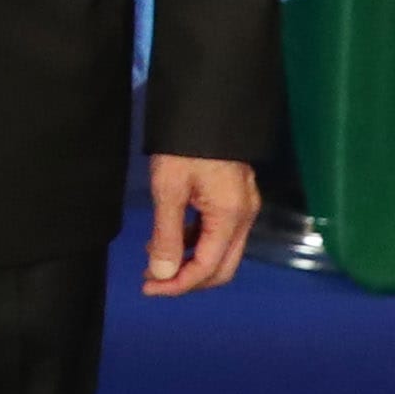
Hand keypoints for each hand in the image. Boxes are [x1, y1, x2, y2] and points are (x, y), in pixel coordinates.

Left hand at [142, 155, 259, 295]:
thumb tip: (163, 274)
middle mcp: (245, 217)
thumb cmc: (185, 146)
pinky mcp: (236, 198)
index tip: (149, 287)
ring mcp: (243, 207)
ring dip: (189, 261)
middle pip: (220, 267)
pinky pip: (217, 233)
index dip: (178, 285)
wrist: (208, 106)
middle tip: (152, 280)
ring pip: (220, 252)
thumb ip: (167, 234)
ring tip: (154, 259)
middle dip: (186, 279)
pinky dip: (194, 242)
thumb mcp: (169, 189)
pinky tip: (169, 237)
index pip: (208, 268)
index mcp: (231, 217)